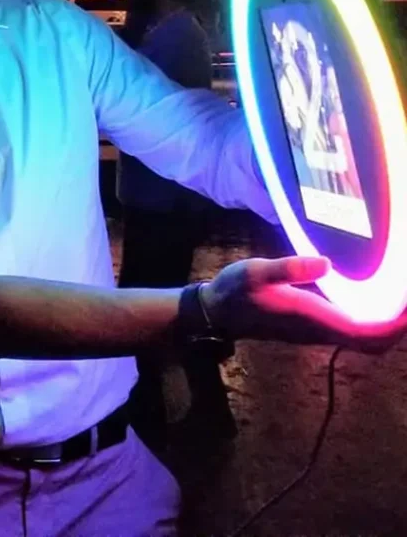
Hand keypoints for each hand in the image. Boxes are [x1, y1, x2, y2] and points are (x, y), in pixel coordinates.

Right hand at [201, 256, 406, 353]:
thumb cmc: (235, 290)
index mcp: (312, 318)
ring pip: (365, 339)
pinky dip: (372, 321)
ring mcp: (317, 332)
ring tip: (399, 298)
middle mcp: (320, 330)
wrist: (218, 312)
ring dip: (388, 325)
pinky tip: (372, 298)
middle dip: (398, 327)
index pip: (366, 331)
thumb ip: (288, 268)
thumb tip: (326, 263)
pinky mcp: (313, 328)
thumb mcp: (255, 272)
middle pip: (373, 342)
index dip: (395, 323)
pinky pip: (353, 331)